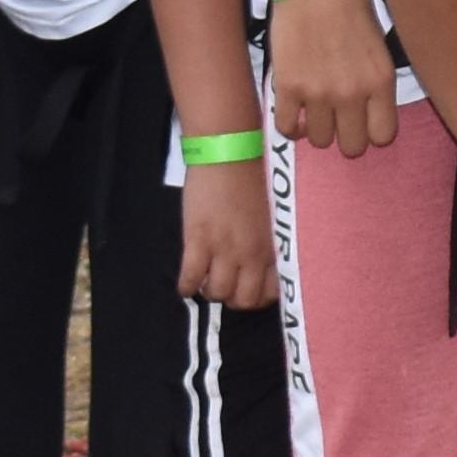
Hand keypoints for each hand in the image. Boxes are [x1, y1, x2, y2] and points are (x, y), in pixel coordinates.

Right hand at [178, 162, 277, 308]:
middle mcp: (250, 253)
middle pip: (243, 300)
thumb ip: (264, 243)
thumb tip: (254, 265)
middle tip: (223, 287)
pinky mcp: (198, 240)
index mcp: (270, 247)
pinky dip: (186, 286)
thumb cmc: (249, 180)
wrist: (228, 155)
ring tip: (204, 280)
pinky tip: (186, 283)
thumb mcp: (267, 218)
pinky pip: (190, 277)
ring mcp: (224, 248)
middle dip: (232, 299)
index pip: (269, 293)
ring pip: (217, 293)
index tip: (245, 290)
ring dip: (208, 292)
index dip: (255, 297)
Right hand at [266, 0, 400, 157]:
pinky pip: (287, 127)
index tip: (364, 121)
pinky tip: (293, 111)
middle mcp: (353, 93)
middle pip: (352, 147)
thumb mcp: (378, 41)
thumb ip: (374, 77)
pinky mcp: (288, 88)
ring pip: (320, 141)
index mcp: (381, 80)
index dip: (372, 132)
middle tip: (338, 120)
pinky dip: (290, 125)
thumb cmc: (348, 1)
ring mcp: (319, 93)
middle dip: (346, 136)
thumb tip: (367, 103)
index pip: (383, 136)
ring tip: (313, 110)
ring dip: (317, 129)